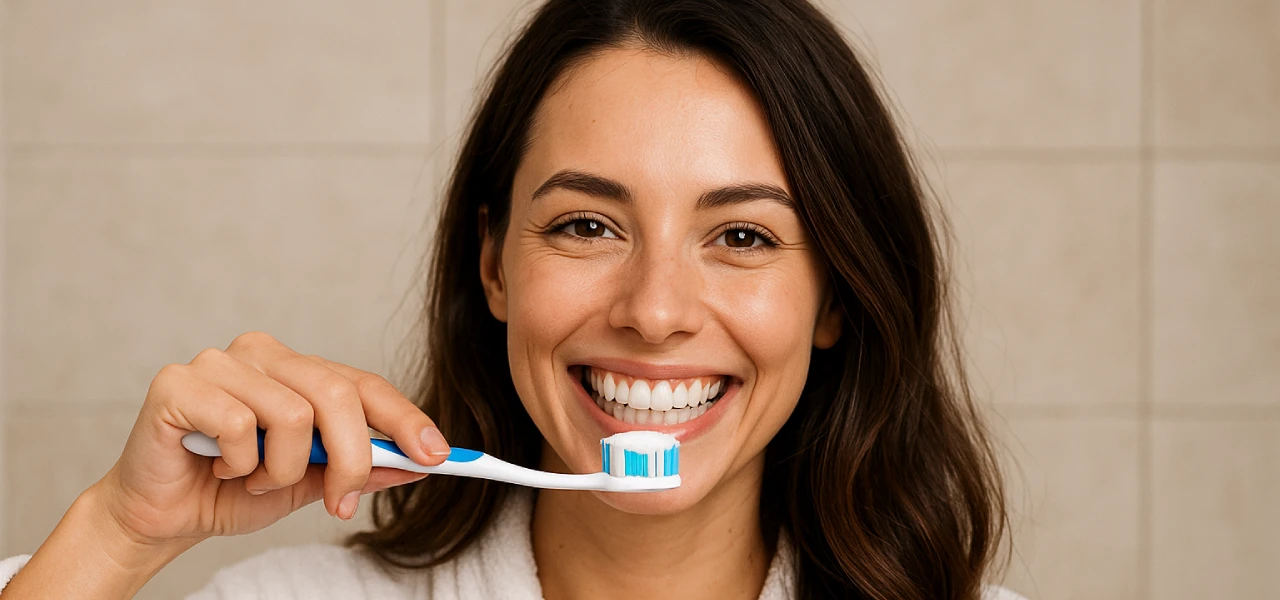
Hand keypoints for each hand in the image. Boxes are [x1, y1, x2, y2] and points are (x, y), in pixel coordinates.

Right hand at [93, 331, 450, 545]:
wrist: (161, 514)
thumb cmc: (232, 489)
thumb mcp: (310, 484)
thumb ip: (360, 468)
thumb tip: (418, 462)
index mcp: (298, 370)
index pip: (364, 384)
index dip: (403, 418)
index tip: (436, 454)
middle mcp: (263, 354)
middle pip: (337, 395)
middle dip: (352, 459)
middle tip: (341, 502)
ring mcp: (221, 362)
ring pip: (293, 414)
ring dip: (281, 470)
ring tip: (254, 479)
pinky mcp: (180, 382)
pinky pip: (239, 425)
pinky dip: (238, 463)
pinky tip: (219, 466)